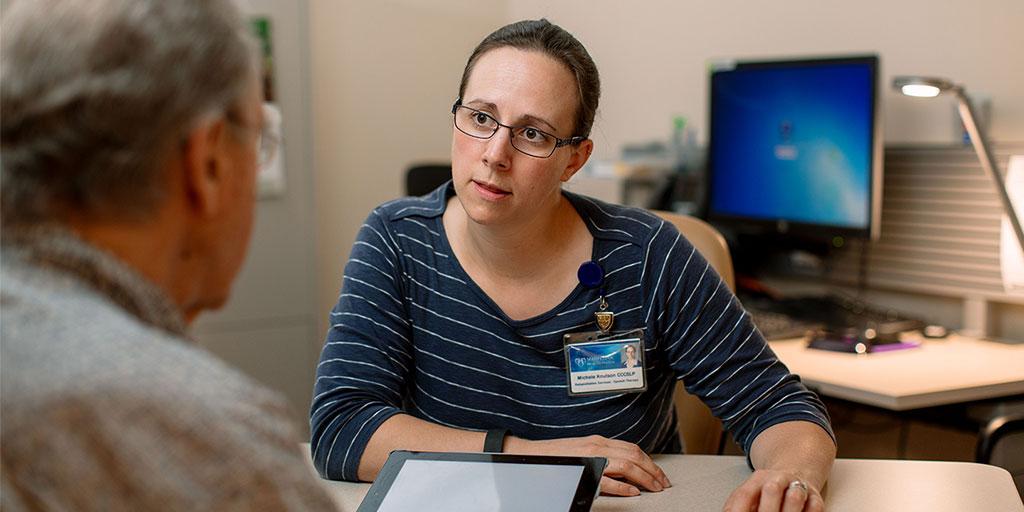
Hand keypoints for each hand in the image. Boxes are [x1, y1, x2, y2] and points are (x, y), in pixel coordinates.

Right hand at [505, 435, 670, 495]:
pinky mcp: (582, 467)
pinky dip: (623, 486)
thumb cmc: (555, 456)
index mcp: (599, 441)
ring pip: (626, 463)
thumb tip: (623, 470)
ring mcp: (591, 455)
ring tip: (654, 488)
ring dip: (644, 477)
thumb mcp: (583, 451)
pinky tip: (632, 492)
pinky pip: (607, 477)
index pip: (633, 448)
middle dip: (653, 470)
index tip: (659, 474)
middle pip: (635, 455)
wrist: (529, 454)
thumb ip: (601, 456)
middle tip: (663, 483)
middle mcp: (598, 444)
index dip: (649, 462)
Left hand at [723, 469, 823, 511]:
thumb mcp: (750, 495)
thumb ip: (738, 506)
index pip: (744, 494)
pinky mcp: (815, 496)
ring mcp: (798, 486)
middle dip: (767, 511)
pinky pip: (815, 507)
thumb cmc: (767, 492)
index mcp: (757, 479)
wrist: (795, 472)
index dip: (739, 509)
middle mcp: (777, 480)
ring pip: (794, 496)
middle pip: (771, 490)